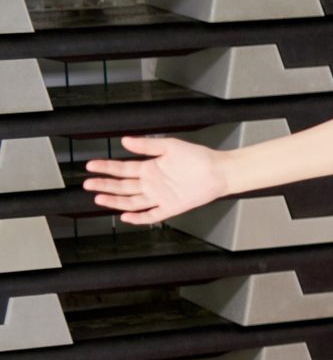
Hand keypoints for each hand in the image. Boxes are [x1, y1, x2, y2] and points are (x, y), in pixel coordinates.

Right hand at [85, 136, 229, 222]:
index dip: (106, 168)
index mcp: (150, 168)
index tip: (90, 165)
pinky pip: (152, 215)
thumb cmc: (197, 157)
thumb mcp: (169, 146)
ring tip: (98, 198)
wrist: (219, 171)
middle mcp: (152, 184)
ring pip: (132, 201)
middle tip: (87, 183)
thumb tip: (124, 140)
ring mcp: (160, 197)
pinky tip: (126, 216)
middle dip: (104, 185)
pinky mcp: (171, 208)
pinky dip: (139, 218)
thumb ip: (147, 145)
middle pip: (123, 186)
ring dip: (116, 200)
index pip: (122, 169)